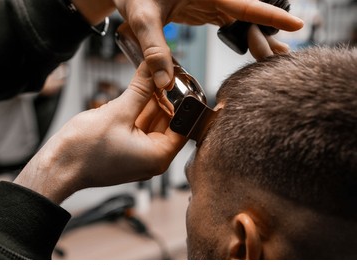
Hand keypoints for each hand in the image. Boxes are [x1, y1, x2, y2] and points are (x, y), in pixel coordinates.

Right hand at [14, 63, 185, 203]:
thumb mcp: (117, 112)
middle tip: (163, 74)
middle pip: (168, 123)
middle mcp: (152, 158)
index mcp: (158, 156)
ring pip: (152, 123)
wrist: (57, 167)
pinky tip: (138, 92)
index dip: (182, 101)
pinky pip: (139, 127)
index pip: (182, 125)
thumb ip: (140, 89)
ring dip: (150, 102)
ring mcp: (139, 155)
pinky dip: (138, 111)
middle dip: (165, 98)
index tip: (180, 81)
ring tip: (149, 78)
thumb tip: (153, 69)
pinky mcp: (127, 150)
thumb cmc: (83, 152)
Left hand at [112, 0, 303, 87]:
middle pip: (248, 14)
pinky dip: (241, 34)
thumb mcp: (143, 20)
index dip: (271, 16)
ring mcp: (210, 2)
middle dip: (267, 33)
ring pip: (241, 19)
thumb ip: (154, 50)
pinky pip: (229, 22)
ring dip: (256, 36)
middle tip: (284, 55)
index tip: (296, 26)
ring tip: (273, 54)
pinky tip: (250, 46)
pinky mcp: (203, 9)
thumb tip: (165, 83)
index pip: (245, 4)